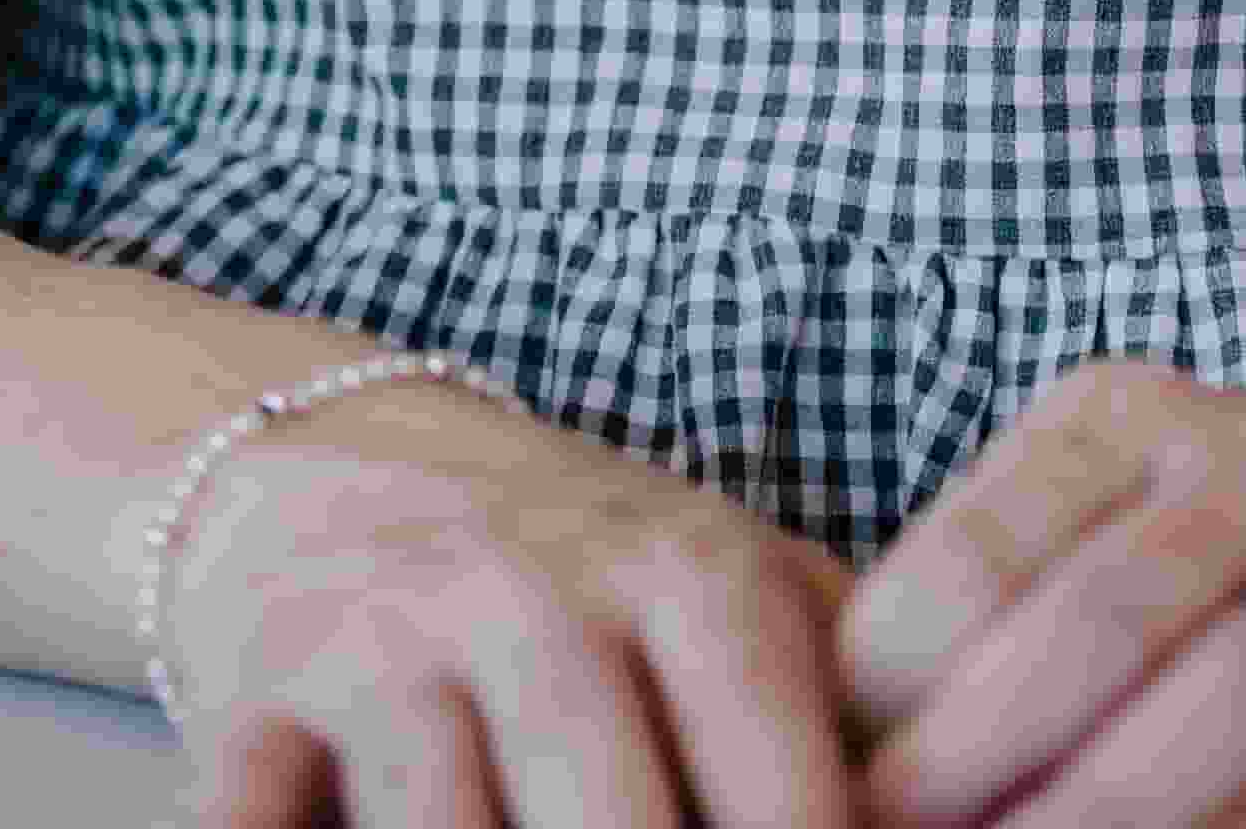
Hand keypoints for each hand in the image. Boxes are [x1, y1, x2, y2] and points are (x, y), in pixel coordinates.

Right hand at [163, 385, 868, 828]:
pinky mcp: (255, 688)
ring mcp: (383, 639)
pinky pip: (253, 819)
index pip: (784, 798)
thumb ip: (865, 703)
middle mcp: (532, 597)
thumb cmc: (585, 569)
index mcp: (686, 578)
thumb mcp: (741, 590)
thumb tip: (992, 810)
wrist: (329, 454)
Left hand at [834, 359, 1245, 828]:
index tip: (830, 763)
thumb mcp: (1115, 519)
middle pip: (1097, 622)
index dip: (889, 674)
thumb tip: (841, 732)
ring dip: (1104, 814)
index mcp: (1133, 414)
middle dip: (975, 761)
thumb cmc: (1244, 557)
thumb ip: (1002, 598)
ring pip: (1233, 700)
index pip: (981, 540)